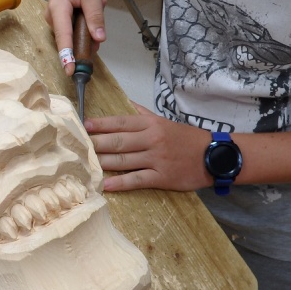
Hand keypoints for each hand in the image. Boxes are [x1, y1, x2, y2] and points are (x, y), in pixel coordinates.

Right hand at [45, 0, 105, 75]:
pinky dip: (87, 19)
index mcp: (58, 9)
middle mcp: (53, 17)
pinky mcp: (61, 18)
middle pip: (72, 38)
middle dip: (90, 31)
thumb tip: (99, 39)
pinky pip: (76, 28)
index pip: (64, 37)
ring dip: (90, 22)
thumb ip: (95, 15)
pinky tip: (92, 3)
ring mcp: (56, 19)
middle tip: (100, 5)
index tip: (71, 72)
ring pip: (76, 33)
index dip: (68, 56)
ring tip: (97, 1)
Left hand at [85, 103, 212, 191]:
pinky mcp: (161, 177)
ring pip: (124, 160)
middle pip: (118, 141)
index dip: (100, 124)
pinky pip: (137, 180)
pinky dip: (120, 183)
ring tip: (85, 164)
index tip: (83, 125)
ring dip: (103, 162)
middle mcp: (151, 140)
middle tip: (77, 146)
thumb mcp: (165, 121)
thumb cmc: (187, 138)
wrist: (213, 155)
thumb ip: (144, 114)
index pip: (120, 122)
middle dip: (96, 144)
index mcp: (151, 125)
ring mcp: (156, 159)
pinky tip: (106, 185)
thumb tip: (128, 104)